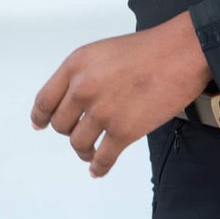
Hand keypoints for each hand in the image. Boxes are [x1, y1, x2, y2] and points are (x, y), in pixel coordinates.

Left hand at [30, 10, 211, 177]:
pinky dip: (98, 167)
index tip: (40, 124)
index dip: (41, 116)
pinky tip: (98, 169)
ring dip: (84, 150)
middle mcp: (82, 89)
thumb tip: (73, 98)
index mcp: (75, 65)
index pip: (45, 99)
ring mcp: (102, 112)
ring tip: (91, 151)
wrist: (179, 53)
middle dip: (69, 131)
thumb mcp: (102, 52)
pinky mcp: (123, 132)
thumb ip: (83, 73)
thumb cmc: (147, 49)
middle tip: (80, 132)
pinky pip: (103, 158)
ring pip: (79, 143)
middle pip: (61, 124)